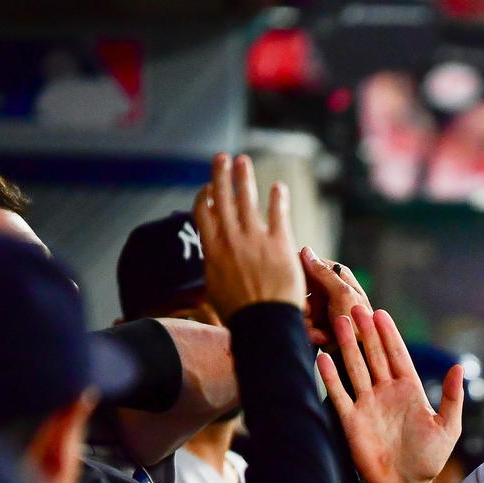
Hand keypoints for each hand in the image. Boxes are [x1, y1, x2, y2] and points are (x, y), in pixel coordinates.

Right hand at [192, 154, 306, 321]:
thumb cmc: (240, 314)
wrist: (263, 324)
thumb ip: (215, 269)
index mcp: (212, 250)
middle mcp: (230, 239)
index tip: (209, 188)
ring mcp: (255, 240)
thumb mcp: (215, 290)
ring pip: (246, 199)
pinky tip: (278, 187)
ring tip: (243, 161)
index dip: (205, 196)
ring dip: (244, 177)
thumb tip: (213, 264)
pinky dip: (277, 198)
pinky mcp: (279, 244)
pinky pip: (277, 214)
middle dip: (221, 175)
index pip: (203, 213)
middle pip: (222, 198)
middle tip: (223, 158)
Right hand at [302, 248, 372, 350]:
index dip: (300, 275)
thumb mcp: (342, 295)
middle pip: (301, 286)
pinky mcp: (319, 322)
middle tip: (310, 314)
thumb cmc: (357, 324)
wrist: (360, 355)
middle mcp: (331, 287)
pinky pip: (303, 320)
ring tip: (319, 332)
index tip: (296, 288)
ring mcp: (324, 305)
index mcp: (339, 275)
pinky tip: (320, 337)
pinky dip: (310, 330)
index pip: (309, 263)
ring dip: (306, 320)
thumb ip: (324, 273)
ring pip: (299, 305)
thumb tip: (306, 250)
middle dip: (303, 303)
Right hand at [317, 303, 462, 482]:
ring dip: (348, 346)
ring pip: (355, 368)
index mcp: (410, 390)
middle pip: (374, 355)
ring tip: (340, 322)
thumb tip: (460, 368)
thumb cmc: (429, 459)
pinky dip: (331, 377)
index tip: (381, 313)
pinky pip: (339, 394)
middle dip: (366, 332)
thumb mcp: (448, 428)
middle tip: (356, 306)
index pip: (398, 355)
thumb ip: (452, 398)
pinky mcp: (352, 420)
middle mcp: (386, 392)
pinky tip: (323, 358)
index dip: (389, 335)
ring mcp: (367, 404)